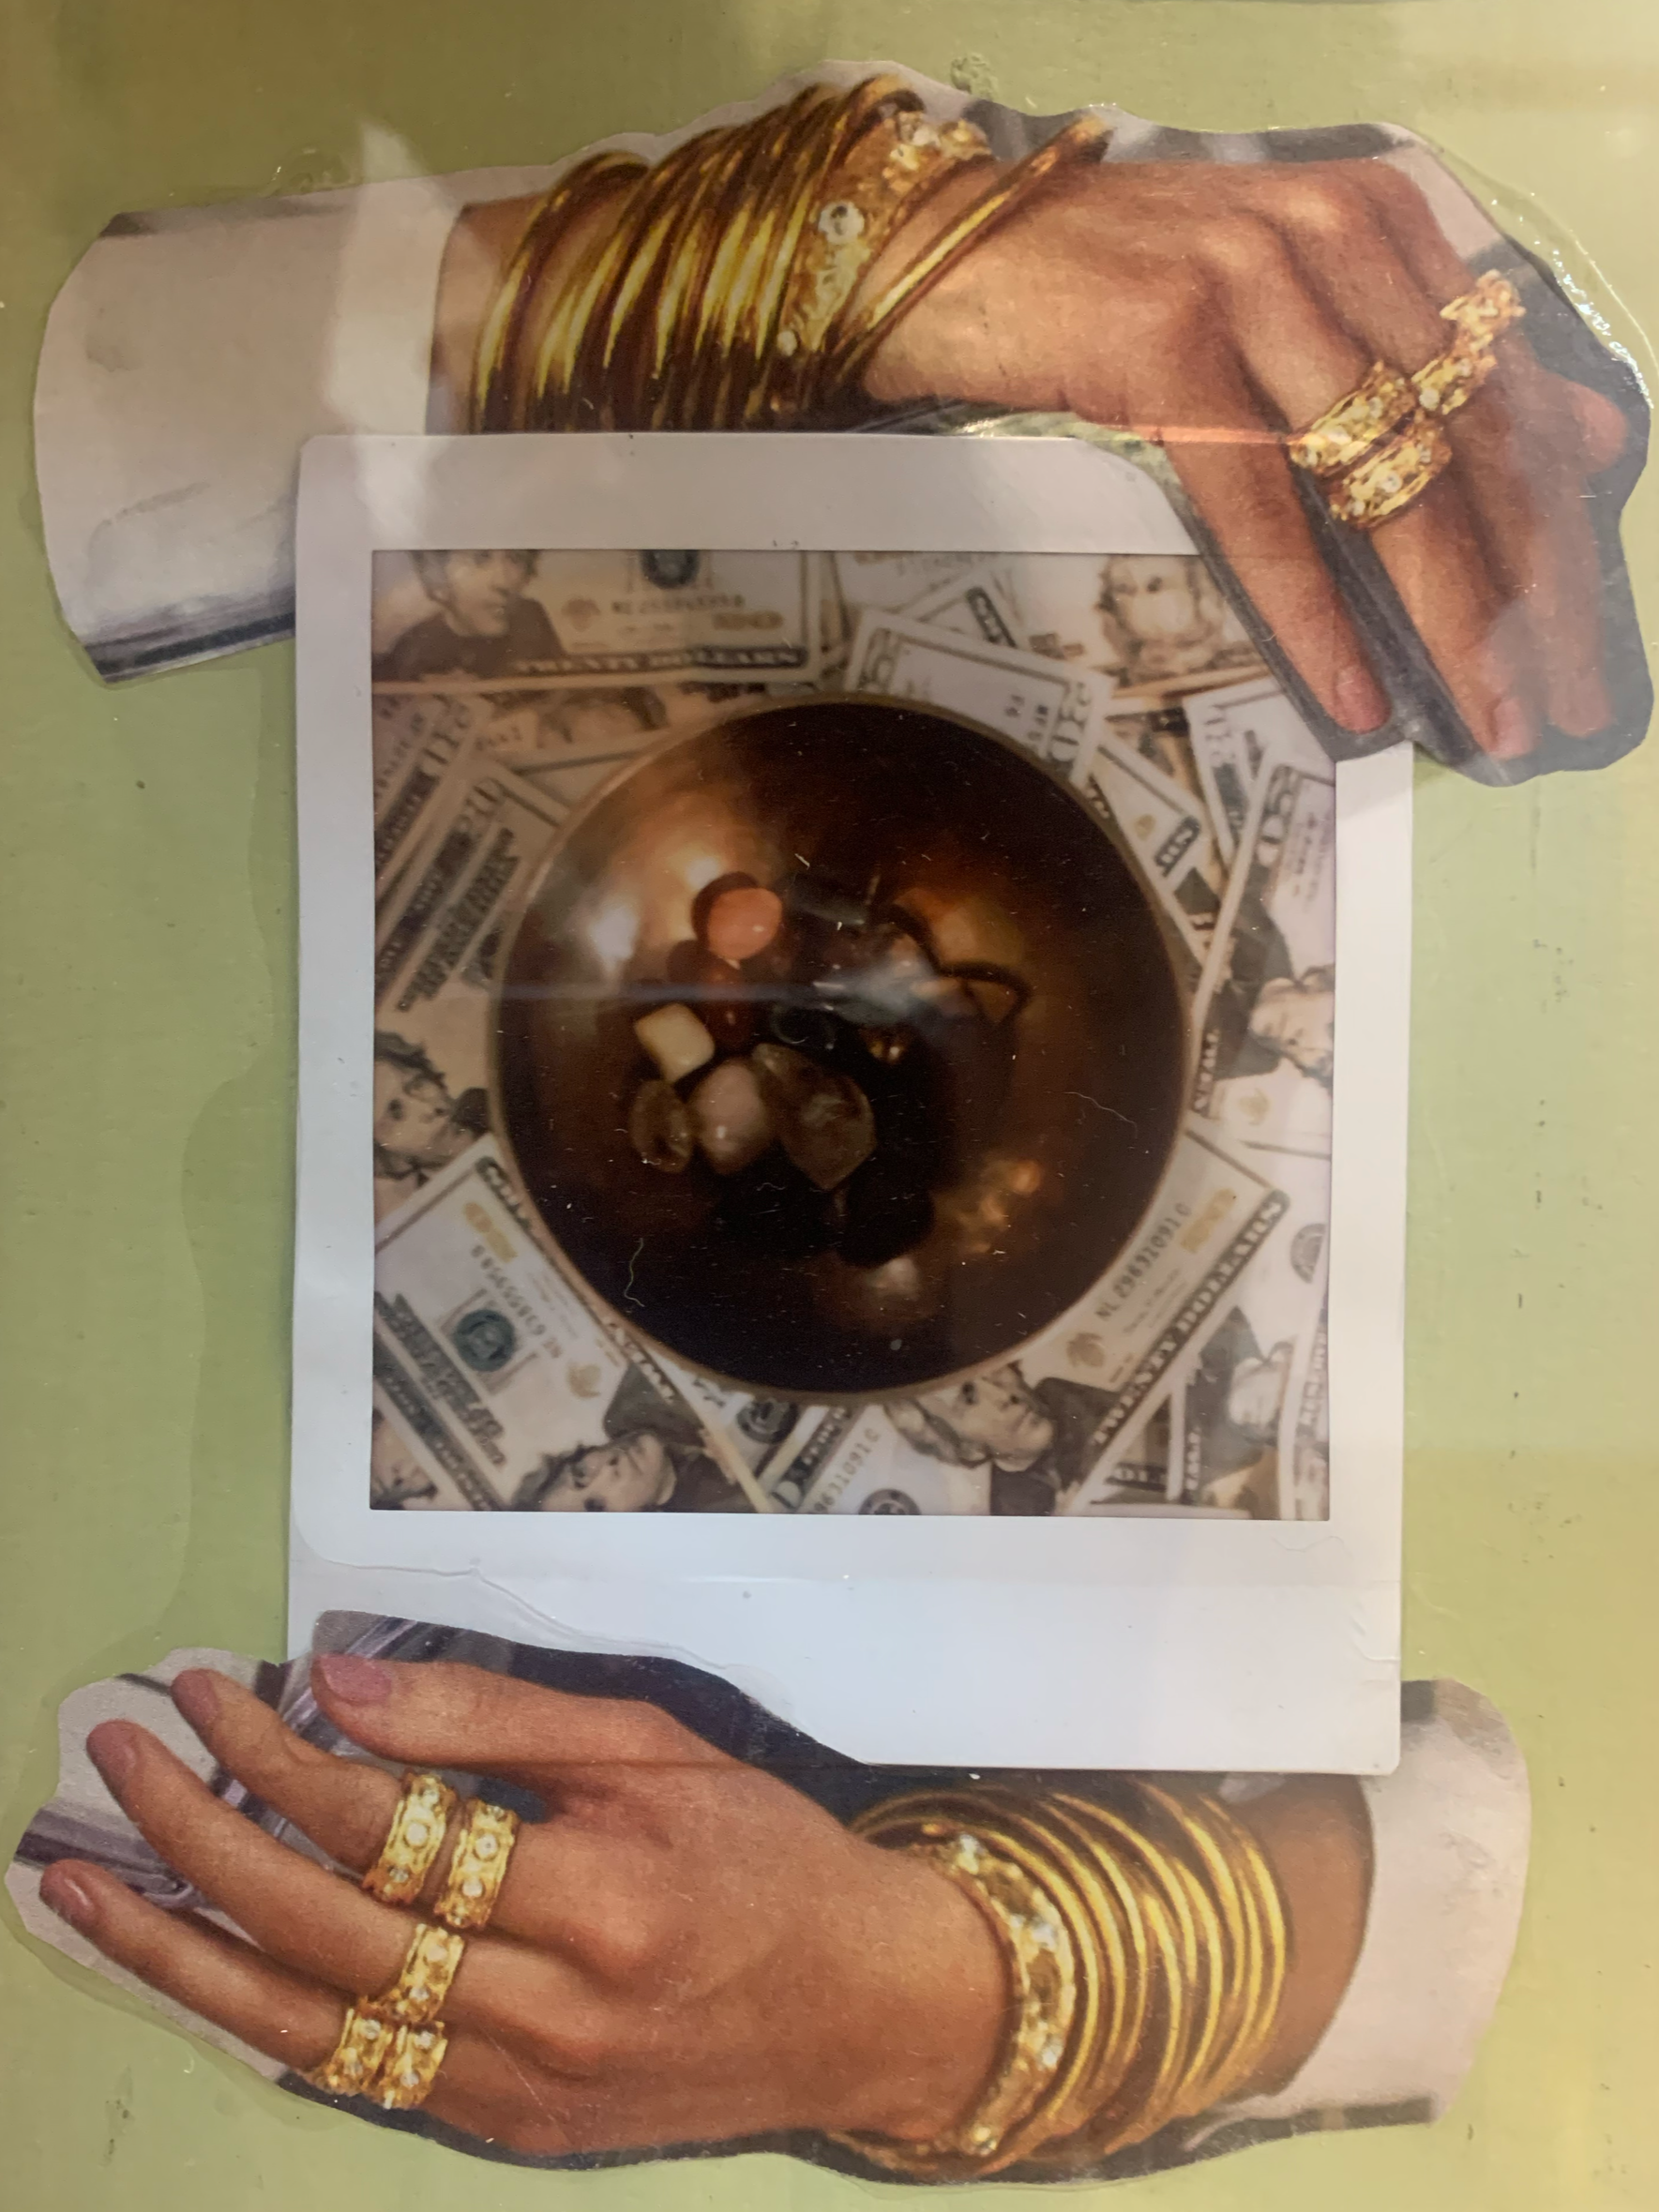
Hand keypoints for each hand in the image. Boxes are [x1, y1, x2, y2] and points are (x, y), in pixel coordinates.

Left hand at [39, 1657, 1004, 2153]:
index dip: (279, 1755)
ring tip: (78, 1888)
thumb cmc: (768, 1852)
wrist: (864, 2008)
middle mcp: (549, 2013)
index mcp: (600, 1895)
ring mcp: (518, 2095)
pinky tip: (191, 1966)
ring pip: (309, 2029)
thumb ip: (494, 1716)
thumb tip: (335, 1684)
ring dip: (181, 1955)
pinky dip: (260, 2020)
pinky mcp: (506, 2137)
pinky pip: (355, 2080)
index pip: (388, 1827)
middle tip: (118, 1758)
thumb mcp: (656, 1747)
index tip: (208, 1689)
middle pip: (325, 1930)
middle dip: (200, 1837)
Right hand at [864, 158, 1629, 756]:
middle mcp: (1330, 236)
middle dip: (1524, 593)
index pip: (1499, 391)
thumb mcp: (1284, 297)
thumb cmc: (1108, 289)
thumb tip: (1578, 439)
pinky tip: (1353, 690)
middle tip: (1552, 703)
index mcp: (1375, 220)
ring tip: (1485, 716)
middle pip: (1468, 444)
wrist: (945, 253)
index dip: (1551, 523)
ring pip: (1386, 485)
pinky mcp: (1168, 346)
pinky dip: (1313, 614)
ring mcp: (1252, 285)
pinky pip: (1265, 513)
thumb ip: (1417, 354)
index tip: (1572, 635)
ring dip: (1448, 622)